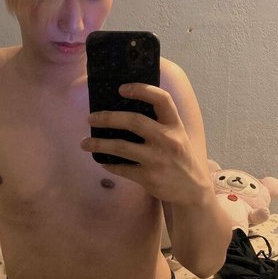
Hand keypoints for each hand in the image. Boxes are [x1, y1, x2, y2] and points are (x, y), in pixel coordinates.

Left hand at [81, 83, 210, 204]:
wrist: (192, 190)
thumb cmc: (180, 158)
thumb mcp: (178, 136)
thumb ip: (159, 123)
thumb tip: (124, 110)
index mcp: (175, 125)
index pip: (161, 99)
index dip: (142, 90)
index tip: (121, 88)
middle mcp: (168, 139)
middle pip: (134, 121)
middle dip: (108, 118)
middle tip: (91, 118)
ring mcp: (158, 159)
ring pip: (122, 147)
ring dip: (99, 144)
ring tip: (85, 143)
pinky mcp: (149, 178)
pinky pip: (122, 168)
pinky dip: (109, 164)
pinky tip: (103, 162)